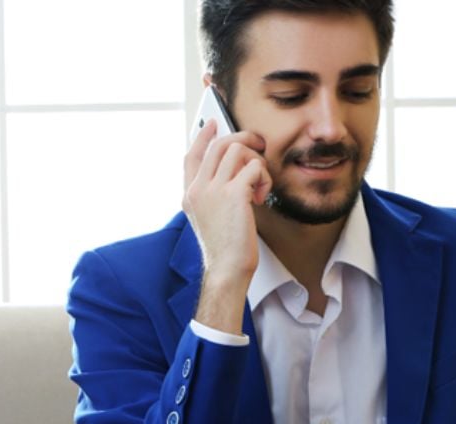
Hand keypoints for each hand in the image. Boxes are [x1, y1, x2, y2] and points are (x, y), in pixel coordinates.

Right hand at [182, 119, 272, 281]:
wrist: (227, 269)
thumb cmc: (225, 248)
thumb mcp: (211, 218)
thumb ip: (215, 195)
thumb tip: (235, 173)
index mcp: (191, 194)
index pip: (191, 155)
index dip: (203, 136)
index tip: (213, 123)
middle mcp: (198, 188)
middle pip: (219, 145)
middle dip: (244, 138)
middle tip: (260, 145)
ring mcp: (213, 189)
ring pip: (237, 149)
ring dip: (257, 162)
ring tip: (260, 185)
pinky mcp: (233, 193)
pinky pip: (254, 167)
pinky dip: (264, 178)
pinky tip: (262, 197)